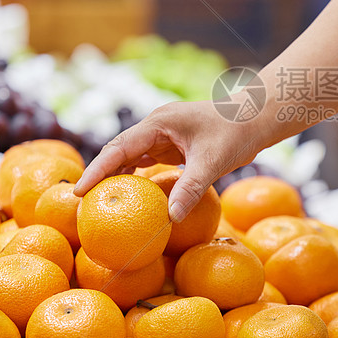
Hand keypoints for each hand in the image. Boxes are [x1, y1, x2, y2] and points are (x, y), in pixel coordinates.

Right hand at [73, 100, 262, 221]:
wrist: (256, 117)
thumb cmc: (236, 132)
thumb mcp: (212, 161)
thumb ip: (191, 189)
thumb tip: (170, 220)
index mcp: (159, 123)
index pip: (119, 147)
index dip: (98, 169)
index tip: (80, 191)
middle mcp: (156, 126)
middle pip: (119, 151)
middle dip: (100, 174)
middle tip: (81, 202)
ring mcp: (164, 135)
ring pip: (131, 156)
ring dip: (117, 176)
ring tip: (99, 202)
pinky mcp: (173, 144)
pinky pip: (147, 161)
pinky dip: (137, 177)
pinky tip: (131, 196)